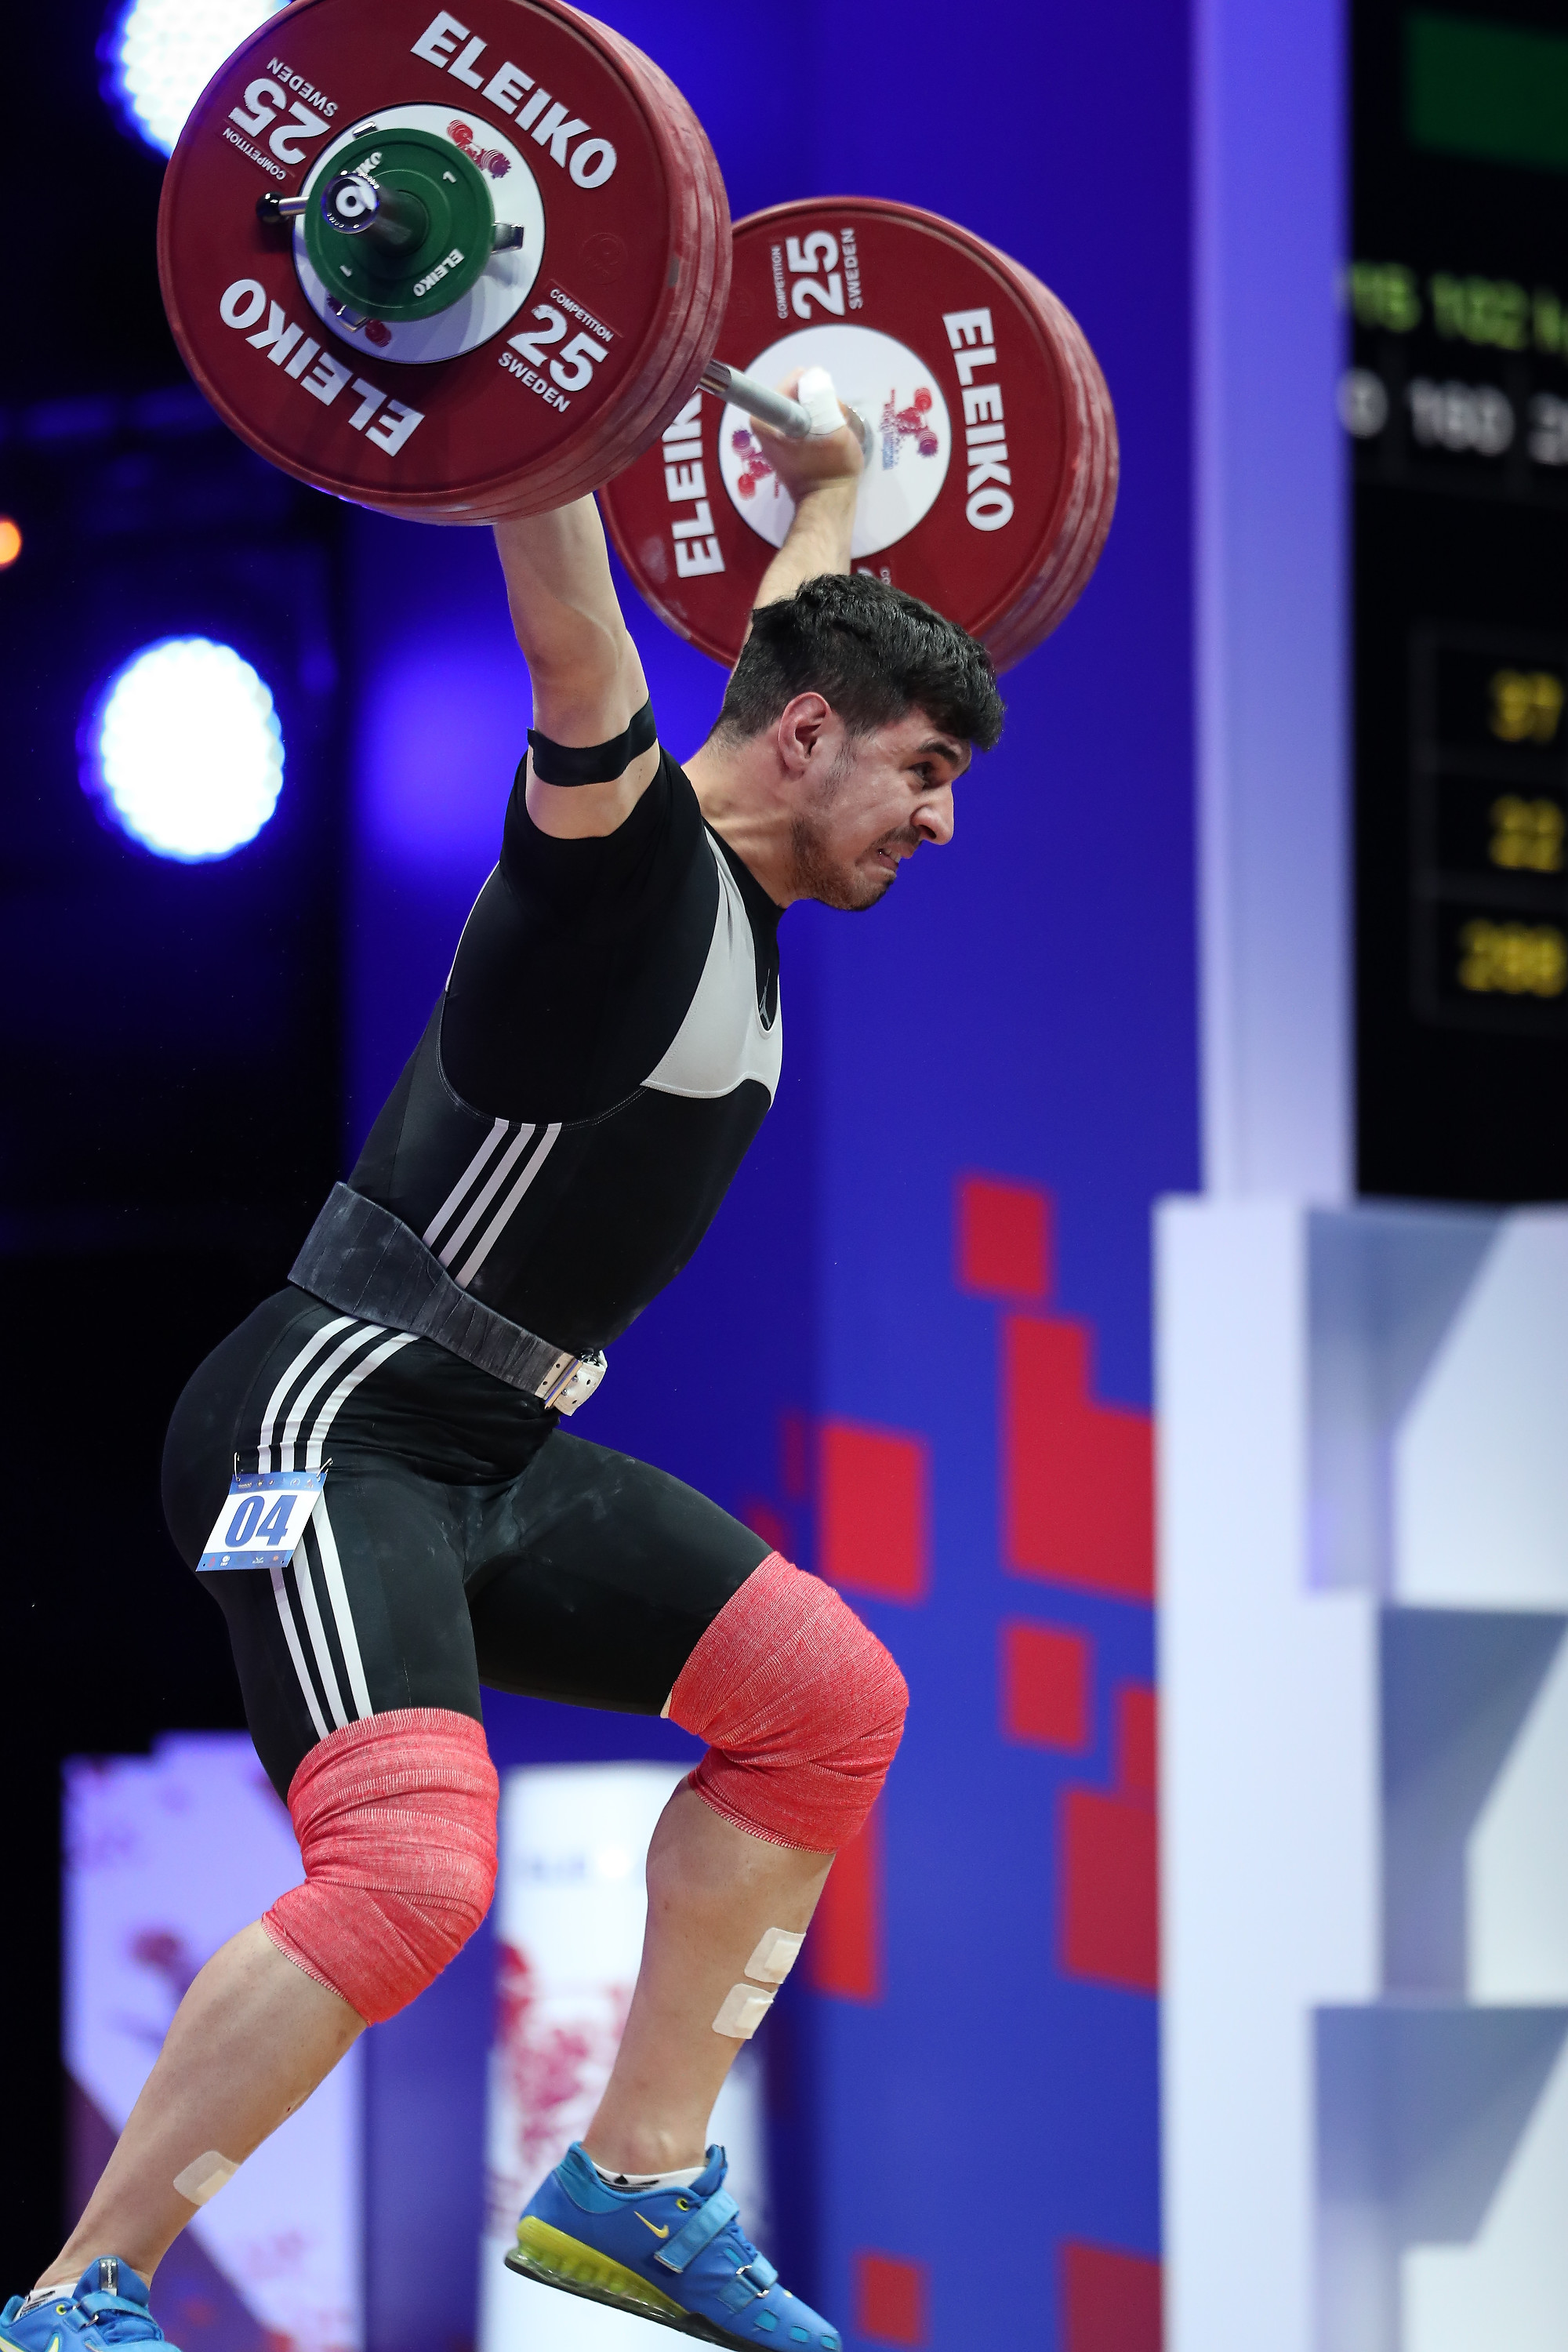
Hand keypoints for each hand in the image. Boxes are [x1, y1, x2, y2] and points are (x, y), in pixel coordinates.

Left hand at [747, 368, 864, 508]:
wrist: (827, 503)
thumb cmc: (831, 468)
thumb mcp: (834, 429)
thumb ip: (823, 399)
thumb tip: (816, 379)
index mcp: (766, 419)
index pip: (791, 382)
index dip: (812, 387)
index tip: (826, 400)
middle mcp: (762, 424)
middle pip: (795, 392)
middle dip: (816, 401)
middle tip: (832, 421)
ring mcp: (771, 435)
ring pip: (800, 405)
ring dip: (818, 413)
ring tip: (831, 432)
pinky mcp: (781, 443)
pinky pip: (800, 419)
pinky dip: (815, 423)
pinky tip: (825, 438)